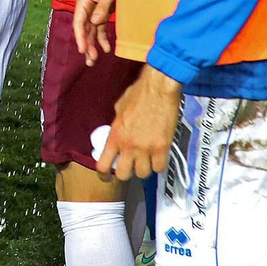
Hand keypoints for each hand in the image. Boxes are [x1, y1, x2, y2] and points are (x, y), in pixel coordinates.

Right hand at [73, 0, 119, 65]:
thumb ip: (103, 7)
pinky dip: (102, 39)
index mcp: (84, 1)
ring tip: (94, 60)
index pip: (79, 22)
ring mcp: (94, 11)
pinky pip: (100, 29)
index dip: (80, 37)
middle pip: (83, 30)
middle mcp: (87, 8)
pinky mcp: (102, 14)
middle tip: (90, 60)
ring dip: (92, 45)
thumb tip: (95, 22)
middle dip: (86, 45)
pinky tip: (106, 49)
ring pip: (91, 31)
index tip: (83, 50)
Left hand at [96, 66, 182, 181]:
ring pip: (143, 174)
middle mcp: (128, 146)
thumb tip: (117, 134)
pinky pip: (159, 168)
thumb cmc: (139, 93)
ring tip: (146, 160)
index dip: (104, 176)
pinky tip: (158, 156)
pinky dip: (159, 164)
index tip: (107, 178)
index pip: (103, 165)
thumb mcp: (119, 109)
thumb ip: (117, 126)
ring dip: (144, 168)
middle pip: (124, 175)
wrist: (159, 88)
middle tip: (130, 166)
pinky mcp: (162, 148)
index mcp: (115, 136)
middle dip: (126, 173)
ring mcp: (146, 149)